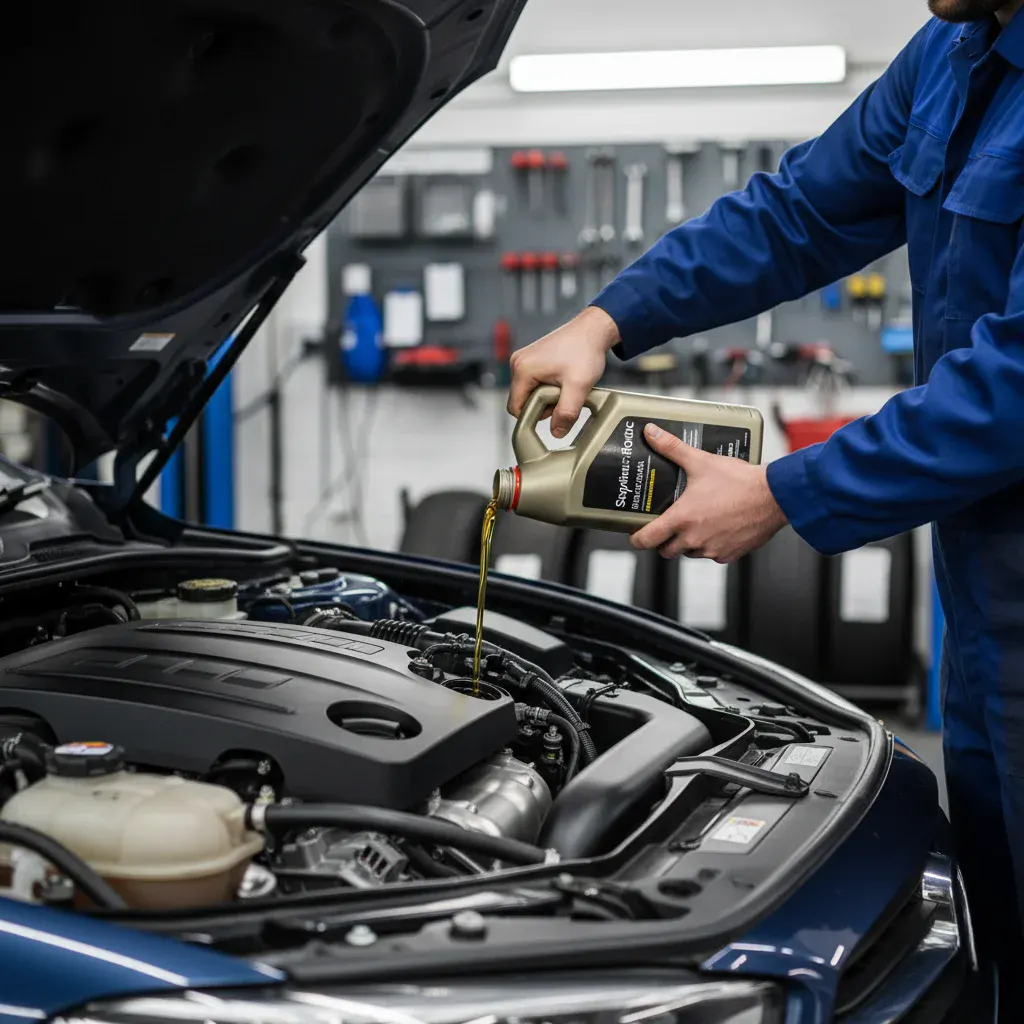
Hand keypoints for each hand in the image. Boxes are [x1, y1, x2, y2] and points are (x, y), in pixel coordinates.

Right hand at [508, 306, 619, 437]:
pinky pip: (535, 383)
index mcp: (522, 369)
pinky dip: (548, 387)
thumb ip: (566, 413)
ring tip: (566, 386)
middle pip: (522, 400)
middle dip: (543, 406)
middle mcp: (518, 363)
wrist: (593, 330)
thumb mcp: (578, 386)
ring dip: (547, 396)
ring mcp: (524, 360)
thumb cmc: (584, 350)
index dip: (533, 417)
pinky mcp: (532, 359)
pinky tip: (563, 380)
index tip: (553, 414)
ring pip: (530, 393)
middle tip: (564, 396)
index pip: (515, 408)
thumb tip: (556, 433)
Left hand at [631, 424, 787, 561]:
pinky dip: (711, 546)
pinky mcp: (729, 554)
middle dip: (664, 541)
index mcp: (682, 519)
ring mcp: (712, 549)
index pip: (648, 539)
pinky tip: (717, 528)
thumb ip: (672, 448)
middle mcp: (694, 539)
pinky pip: (713, 555)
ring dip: (688, 543)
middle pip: (666, 551)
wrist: (774, 496)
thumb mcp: (701, 461)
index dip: (638, 539)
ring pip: (690, 553)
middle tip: (668, 526)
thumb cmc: (739, 481)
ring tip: (695, 523)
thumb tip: (651, 432)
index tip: (636, 535)